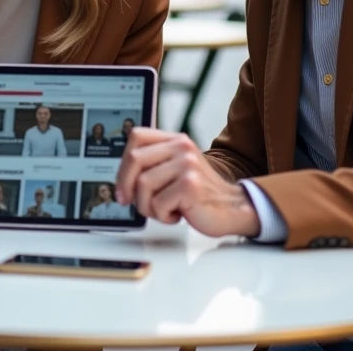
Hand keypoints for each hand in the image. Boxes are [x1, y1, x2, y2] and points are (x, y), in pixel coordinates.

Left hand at [114, 128, 260, 237]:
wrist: (232, 209)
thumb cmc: (199, 194)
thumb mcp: (176, 170)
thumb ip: (153, 164)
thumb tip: (120, 178)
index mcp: (175, 140)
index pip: (136, 137)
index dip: (123, 162)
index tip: (122, 185)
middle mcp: (182, 147)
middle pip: (135, 159)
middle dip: (126, 185)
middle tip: (128, 202)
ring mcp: (187, 165)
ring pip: (143, 185)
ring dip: (147, 206)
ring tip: (163, 209)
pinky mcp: (190, 185)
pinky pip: (158, 203)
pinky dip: (162, 216)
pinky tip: (177, 215)